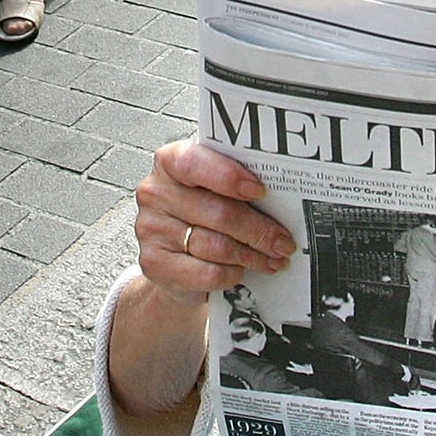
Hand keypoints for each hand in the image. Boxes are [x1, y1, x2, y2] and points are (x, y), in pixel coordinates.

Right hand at [135, 140, 294, 301]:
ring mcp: (151, 229)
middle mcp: (155, 192)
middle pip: (218, 212)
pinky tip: (242, 270)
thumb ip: (235, 184)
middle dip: (259, 230)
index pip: (194, 163)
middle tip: (284, 241)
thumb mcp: (212, 189)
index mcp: (170, 161)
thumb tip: (281, 199)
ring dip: (252, 255)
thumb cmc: (198, 213)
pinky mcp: (154, 263)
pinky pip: (206, 272)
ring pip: (216, 246)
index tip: (260, 191)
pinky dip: (231, 273)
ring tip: (272, 258)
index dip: (229, 177)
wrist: (169, 256)